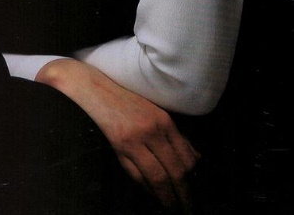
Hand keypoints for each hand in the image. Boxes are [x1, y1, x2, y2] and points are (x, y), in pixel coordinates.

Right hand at [36, 58, 199, 211]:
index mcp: (165, 121)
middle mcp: (152, 130)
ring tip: (173, 207)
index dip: (194, 179)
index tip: (196, 192)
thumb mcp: (156, 113)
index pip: (187, 157)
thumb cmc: (128, 101)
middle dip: (184, 194)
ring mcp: (135, 140)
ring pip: (158, 177)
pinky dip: (147, 189)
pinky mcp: (119, 147)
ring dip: (167, 197)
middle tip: (188, 208)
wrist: (97, 90)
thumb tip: (196, 159)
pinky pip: (137, 175)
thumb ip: (174, 135)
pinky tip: (153, 194)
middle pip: (176, 170)